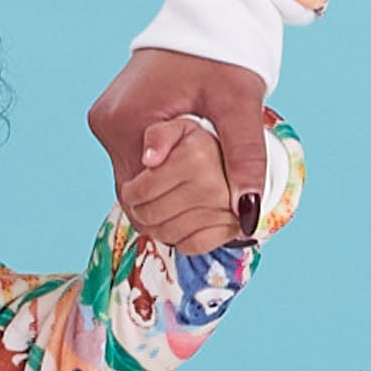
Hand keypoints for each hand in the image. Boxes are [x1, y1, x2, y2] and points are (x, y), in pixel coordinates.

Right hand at [89, 47, 268, 237]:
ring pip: (133, 184)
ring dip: (167, 193)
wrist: (210, 7)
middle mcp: (107, 124)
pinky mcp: (115, 121)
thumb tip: (249, 213)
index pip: (145, 193)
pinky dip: (162, 176)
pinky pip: (134, 165)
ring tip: (205, 186)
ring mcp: (107, 123)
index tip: (218, 206)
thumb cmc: (224, 48)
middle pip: (134, 193)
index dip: (180, 208)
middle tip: (215, 203)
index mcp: (126, 121)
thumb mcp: (240, 102)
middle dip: (173, 205)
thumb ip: (244, 155)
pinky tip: (190, 170)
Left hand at [120, 116, 242, 254]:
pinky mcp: (232, 228)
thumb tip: (149, 159)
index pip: (143, 190)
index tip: (130, 189)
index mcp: (197, 156)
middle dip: (139, 210)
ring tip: (158, 211)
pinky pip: (191, 245)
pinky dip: (179, 239)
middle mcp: (214, 184)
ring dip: (155, 227)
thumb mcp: (179, 125)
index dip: (130, 193)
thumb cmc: (203, 141)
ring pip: (168, 233)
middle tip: (141, 202)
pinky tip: (178, 223)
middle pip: (152, 214)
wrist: (241, 154)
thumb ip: (160, 134)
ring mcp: (226, 210)